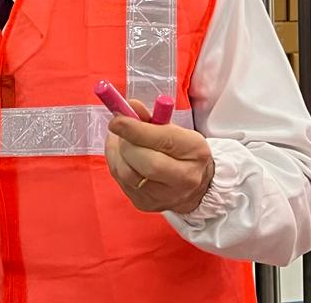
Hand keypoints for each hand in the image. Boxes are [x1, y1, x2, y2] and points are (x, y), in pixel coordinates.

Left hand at [104, 98, 214, 213]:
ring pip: (127, 173)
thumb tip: (129, 107)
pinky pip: (120, 180)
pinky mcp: (144, 204)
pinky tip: (123, 156)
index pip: (163, 141)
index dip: (136, 130)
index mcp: (195, 151)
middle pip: (147, 163)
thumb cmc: (180, 151)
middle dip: (127, 143)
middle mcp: (184, 179)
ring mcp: (163, 196)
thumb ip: (150, 118)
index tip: (117, 119)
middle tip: (120, 130)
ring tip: (121, 142)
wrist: (194, 186)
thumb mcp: (173, 129)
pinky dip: (116, 162)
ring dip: (117, 152)